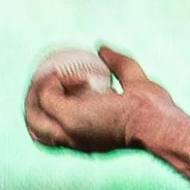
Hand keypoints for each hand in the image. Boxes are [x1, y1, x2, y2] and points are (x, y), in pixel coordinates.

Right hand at [23, 44, 183, 156]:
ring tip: (53, 73)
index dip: (46, 107)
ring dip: (36, 89)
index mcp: (85, 139)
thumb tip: (102, 48)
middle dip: (33, 98)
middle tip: (48, 75)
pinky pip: (45, 94)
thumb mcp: (134, 81)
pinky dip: (52, 80)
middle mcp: (73, 141)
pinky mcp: (69, 119)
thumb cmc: (154, 110)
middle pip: (34, 125)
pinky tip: (70, 74)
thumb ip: (119, 64)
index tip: (59, 81)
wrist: (158, 121)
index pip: (50, 132)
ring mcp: (68, 132)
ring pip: (31, 112)